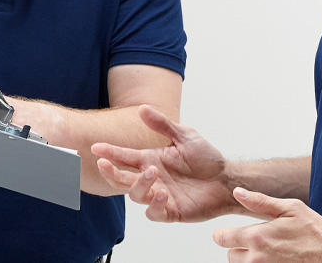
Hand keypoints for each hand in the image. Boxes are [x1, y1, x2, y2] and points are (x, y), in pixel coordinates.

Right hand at [91, 105, 235, 221]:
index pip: (124, 157)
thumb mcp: (185, 136)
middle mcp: (152, 178)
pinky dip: (155, 205)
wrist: (226, 179)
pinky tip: (163, 194)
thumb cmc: (206, 158)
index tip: (96, 148)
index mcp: (151, 159)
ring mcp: (159, 196)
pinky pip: (155, 213)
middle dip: (111, 172)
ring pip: (136, 195)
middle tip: (105, 164)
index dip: (109, 153)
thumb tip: (142, 108)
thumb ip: (163, 125)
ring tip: (153, 173)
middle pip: (123, 179)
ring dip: (140, 185)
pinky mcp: (171, 211)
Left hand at [213, 188, 321, 262]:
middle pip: (230, 256)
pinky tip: (275, 259)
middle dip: (239, 248)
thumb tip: (237, 192)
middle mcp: (257, 259)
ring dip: (248, 260)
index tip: (231, 232)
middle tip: (257, 242)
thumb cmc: (315, 232)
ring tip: (268, 252)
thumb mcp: (290, 208)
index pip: (222, 238)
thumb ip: (260, 201)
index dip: (224, 234)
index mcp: (257, 237)